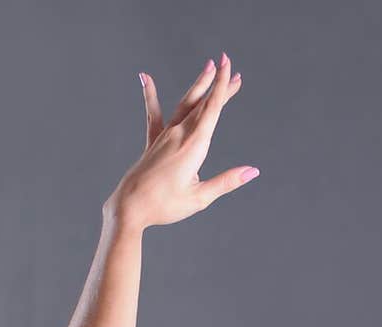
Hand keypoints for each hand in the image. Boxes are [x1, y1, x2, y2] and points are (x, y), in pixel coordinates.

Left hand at [104, 52, 258, 231]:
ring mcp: (165, 136)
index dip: (222, 86)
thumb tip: (252, 171)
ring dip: (198, 86)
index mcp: (194, 145)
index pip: (212, 109)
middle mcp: (179, 134)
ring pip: (185, 105)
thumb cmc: (164, 205)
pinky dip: (151, 95)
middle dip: (218, 85)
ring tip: (208, 67)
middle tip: (229, 66)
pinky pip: (154, 114)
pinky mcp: (153, 142)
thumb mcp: (200, 197)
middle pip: (203, 104)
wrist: (129, 207)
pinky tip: (146, 77)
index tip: (228, 65)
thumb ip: (226, 182)